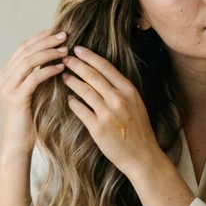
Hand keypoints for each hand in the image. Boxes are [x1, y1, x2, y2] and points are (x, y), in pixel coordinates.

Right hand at [0, 29, 67, 154]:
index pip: (23, 48)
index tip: (56, 32)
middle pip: (26, 51)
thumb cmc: (26, 121)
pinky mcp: (16, 98)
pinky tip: (62, 68)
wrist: (15, 144)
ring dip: (50, 53)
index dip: (39, 38)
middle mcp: (3, 78)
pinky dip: (49, 70)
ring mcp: (8, 87)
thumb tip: (52, 60)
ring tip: (66, 50)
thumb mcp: (29, 95)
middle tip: (65, 35)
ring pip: (29, 61)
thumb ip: (34, 78)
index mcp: (5, 75)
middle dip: (47, 41)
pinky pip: (34, 78)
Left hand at [62, 46, 161, 177]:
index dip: (90, 56)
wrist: (142, 157)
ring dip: (71, 80)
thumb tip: (102, 75)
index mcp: (129, 91)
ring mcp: (108, 113)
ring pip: (84, 90)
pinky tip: (69, 99)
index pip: (106, 67)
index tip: (78, 49)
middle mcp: (118, 99)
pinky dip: (72, 102)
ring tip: (63, 75)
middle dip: (76, 64)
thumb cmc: (138, 130)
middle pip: (92, 75)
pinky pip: (80, 110)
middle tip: (64, 57)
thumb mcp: (136, 104)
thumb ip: (121, 89)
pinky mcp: (98, 128)